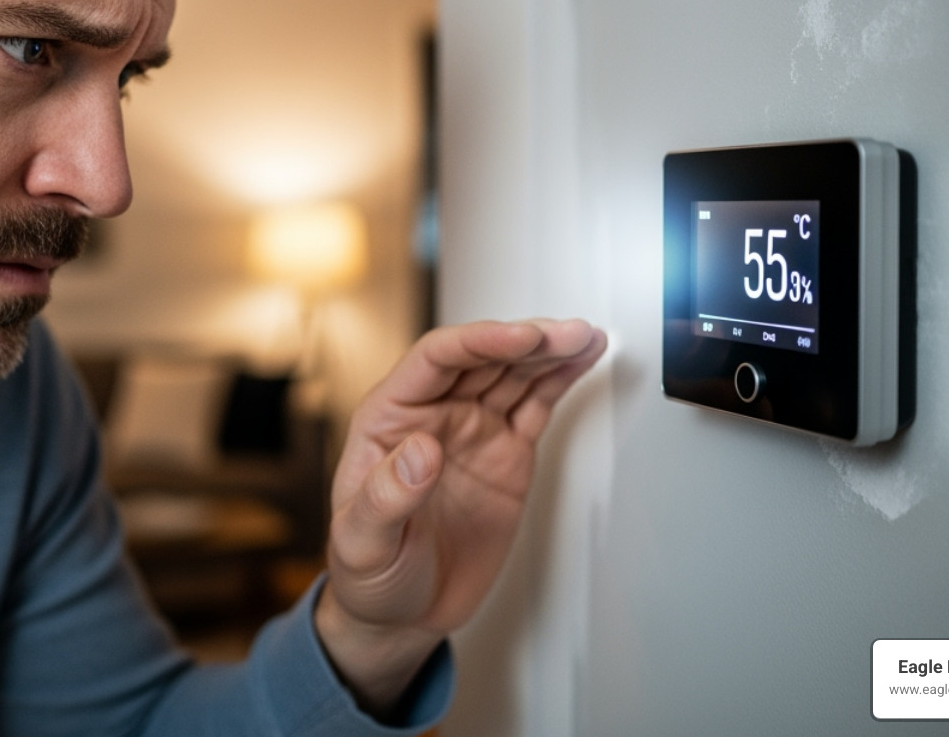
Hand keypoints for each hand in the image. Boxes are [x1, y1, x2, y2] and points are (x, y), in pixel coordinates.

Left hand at [314, 318, 606, 713]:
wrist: (403, 613)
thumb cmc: (369, 574)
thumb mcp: (363, 544)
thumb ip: (387, 498)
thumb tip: (421, 449)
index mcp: (389, 418)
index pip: (436, 359)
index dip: (480, 342)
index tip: (521, 340)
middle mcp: (434, 414)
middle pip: (483, 357)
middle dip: (527, 340)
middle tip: (567, 334)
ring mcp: (473, 431)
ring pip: (514, 373)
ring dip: (550, 351)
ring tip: (585, 337)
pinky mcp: (507, 454)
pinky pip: (536, 404)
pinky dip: (560, 380)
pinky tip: (582, 359)